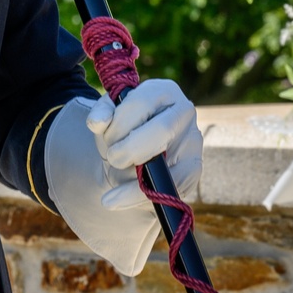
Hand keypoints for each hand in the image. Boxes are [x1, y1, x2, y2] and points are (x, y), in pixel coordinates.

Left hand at [85, 79, 201, 210]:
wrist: (133, 154)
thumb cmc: (122, 130)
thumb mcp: (107, 120)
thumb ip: (100, 116)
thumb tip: (98, 122)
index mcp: (163, 91)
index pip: (140, 103)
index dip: (119, 124)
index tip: (104, 138)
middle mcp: (184, 111)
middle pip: (161, 130)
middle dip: (130, 149)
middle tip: (112, 158)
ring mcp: (194, 140)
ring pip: (170, 163)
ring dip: (135, 181)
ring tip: (109, 192)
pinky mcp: (194, 167)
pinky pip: (173, 187)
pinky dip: (141, 196)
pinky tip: (117, 201)